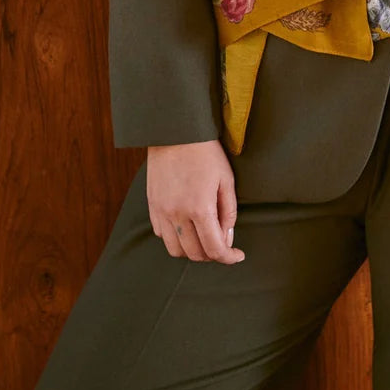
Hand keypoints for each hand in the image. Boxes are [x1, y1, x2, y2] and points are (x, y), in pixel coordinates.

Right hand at [146, 140, 245, 263]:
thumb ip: (229, 212)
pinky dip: (176, 238)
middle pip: (195, 254)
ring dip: (192, 251)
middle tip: (223, 244)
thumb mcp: (226, 179)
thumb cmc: (205, 152)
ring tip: (204, 238)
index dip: (229, 258)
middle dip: (212, 254)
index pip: (214, 249)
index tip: (238, 255)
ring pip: (176, 250)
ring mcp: (162, 212)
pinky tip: (187, 226)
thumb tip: (227, 238)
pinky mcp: (152, 206)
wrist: (175, 131)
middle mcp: (177, 214)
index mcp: (200, 208)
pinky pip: (162, 235)